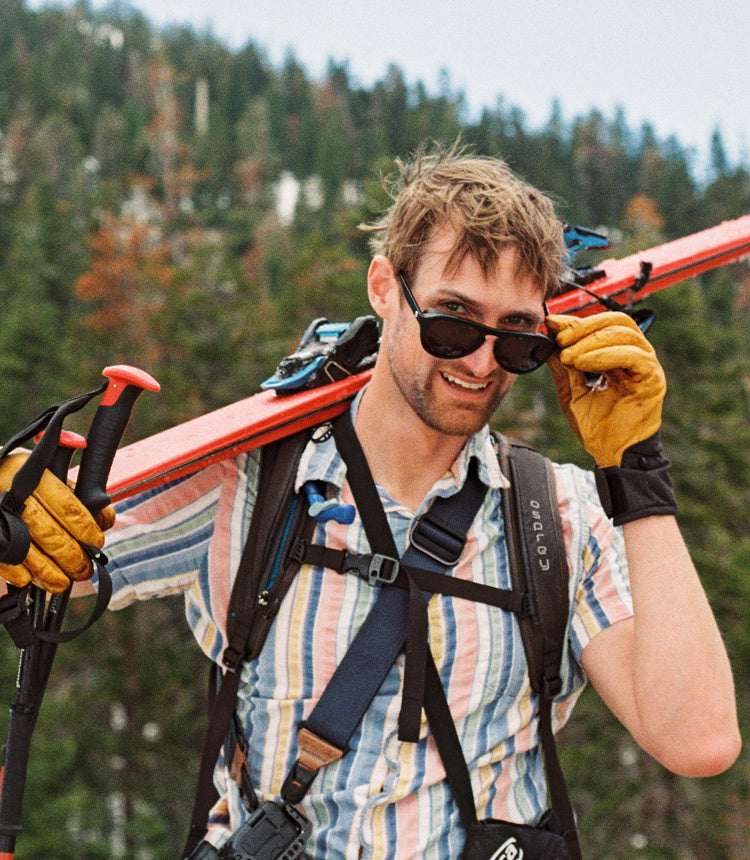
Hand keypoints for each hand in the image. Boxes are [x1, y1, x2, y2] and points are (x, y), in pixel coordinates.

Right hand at [0, 452, 111, 592]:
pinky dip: (16, 572)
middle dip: (72, 558)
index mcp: (37, 478)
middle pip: (50, 535)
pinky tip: (28, 580)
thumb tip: (104, 520)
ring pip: (27, 551)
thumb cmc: (25, 479)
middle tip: (85, 570)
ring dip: (48, 573)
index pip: (68, 509)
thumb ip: (79, 497)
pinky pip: (2, 559)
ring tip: (63, 583)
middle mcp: (15, 496)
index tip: (97, 542)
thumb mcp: (52, 476)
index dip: (86, 530)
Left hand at [546, 312, 665, 467]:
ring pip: (624, 334)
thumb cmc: (597, 426)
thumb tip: (548, 342)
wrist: (611, 453)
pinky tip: (583, 363)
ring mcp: (647, 366)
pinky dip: (604, 354)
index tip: (552, 324)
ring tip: (569, 356)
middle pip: (616, 322)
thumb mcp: (571, 390)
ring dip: (591, 341)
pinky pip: (632, 355)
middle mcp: (636, 356)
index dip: (577, 322)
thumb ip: (563, 366)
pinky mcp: (652, 378)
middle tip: (560, 339)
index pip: (602, 325)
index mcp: (619, 356)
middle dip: (584, 327)